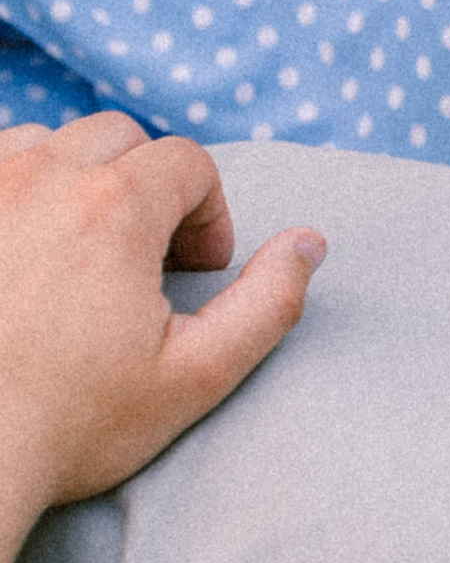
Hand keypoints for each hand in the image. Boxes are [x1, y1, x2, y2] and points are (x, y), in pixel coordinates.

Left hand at [0, 117, 325, 524]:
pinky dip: (17, 189)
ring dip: (77, 178)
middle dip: (147, 185)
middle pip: (120, 138)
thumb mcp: (195, 376)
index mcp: (113, 209)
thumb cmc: (70, 424)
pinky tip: (25, 248)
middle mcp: (40, 180)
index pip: (187, 161)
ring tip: (80, 246)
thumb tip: (308, 244)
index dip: (208, 212)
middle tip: (143, 258)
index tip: (195, 269)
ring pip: (47, 142)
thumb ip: (267, 304)